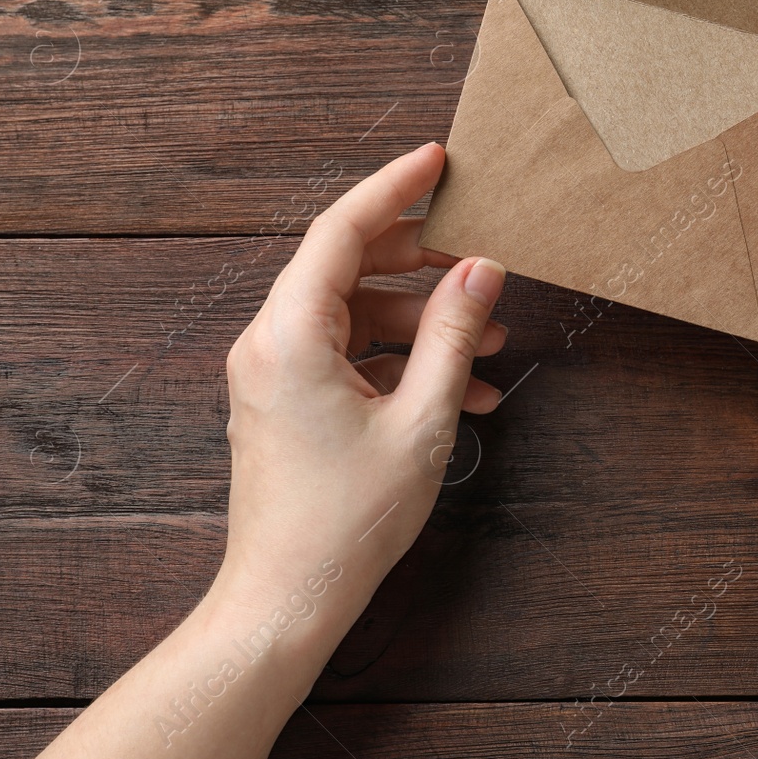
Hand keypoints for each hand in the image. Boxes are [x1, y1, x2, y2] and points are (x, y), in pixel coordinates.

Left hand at [210, 142, 507, 652]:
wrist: (289, 598)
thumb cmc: (346, 520)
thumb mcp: (421, 419)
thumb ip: (451, 335)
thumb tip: (480, 271)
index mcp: (290, 335)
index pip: (342, 230)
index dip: (394, 188)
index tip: (438, 160)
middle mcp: (270, 343)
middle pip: (349, 267)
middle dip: (422, 263)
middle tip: (480, 258)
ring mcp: (275, 374)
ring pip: (355, 314)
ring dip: (422, 321)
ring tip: (487, 341)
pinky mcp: (287, 403)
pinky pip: (348, 357)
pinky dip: (401, 362)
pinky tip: (461, 391)